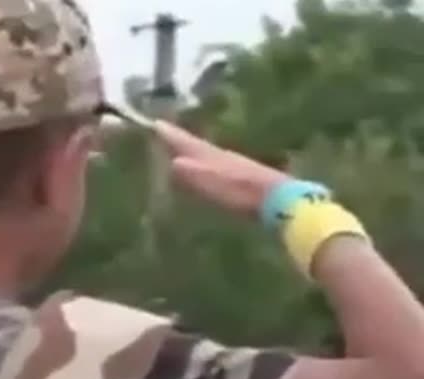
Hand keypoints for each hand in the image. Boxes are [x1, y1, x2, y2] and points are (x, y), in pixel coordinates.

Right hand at [154, 120, 289, 216]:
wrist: (279, 199)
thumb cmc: (243, 193)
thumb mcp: (215, 184)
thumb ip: (195, 174)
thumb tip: (174, 162)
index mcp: (211, 156)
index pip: (186, 142)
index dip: (170, 135)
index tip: (154, 123)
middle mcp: (220, 156)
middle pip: (194, 146)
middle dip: (178, 141)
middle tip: (162, 135)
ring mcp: (232, 167)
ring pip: (205, 156)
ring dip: (190, 154)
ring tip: (177, 154)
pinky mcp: (241, 180)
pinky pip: (214, 169)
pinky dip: (203, 167)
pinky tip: (204, 175)